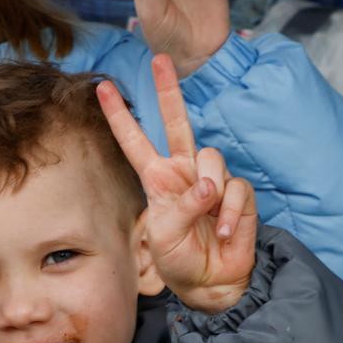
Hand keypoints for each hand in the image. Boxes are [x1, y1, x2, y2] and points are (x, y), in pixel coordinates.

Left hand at [97, 55, 256, 312]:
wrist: (209, 282)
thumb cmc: (178, 258)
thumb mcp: (164, 235)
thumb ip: (181, 207)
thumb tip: (208, 186)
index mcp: (156, 178)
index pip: (134, 141)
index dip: (120, 116)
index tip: (103, 87)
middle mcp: (183, 172)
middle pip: (178, 123)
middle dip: (168, 91)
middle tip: (160, 60)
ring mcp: (213, 180)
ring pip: (212, 158)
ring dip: (210, 191)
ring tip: (207, 220)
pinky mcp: (239, 193)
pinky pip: (237, 190)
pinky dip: (231, 213)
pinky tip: (224, 233)